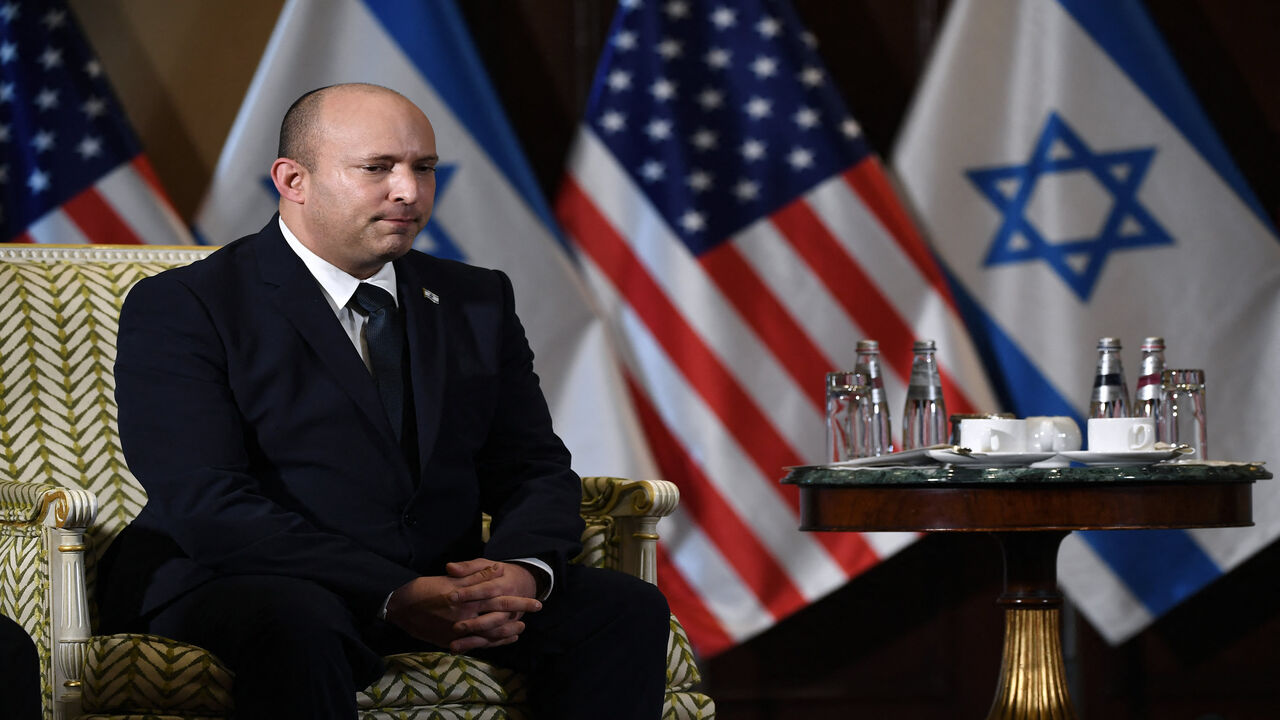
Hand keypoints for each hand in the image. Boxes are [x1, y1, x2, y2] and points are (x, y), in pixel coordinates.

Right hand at [385, 559, 541, 652]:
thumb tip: (499, 570)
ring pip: (491, 635)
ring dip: (508, 631)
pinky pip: (478, 645)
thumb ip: (475, 575)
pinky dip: (493, 642)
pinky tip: (503, 639)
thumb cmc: (424, 589)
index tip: (536, 600)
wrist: (400, 608)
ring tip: (522, 627)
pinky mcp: (453, 641)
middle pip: (499, 618)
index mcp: (465, 599)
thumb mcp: (450, 579)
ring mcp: (459, 633)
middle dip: (519, 615)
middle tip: (536, 611)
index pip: (498, 599)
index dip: (518, 601)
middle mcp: (465, 618)